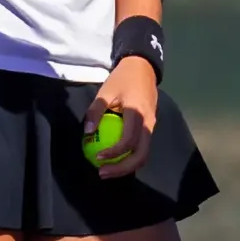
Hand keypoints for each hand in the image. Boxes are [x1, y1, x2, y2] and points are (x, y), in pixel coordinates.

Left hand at [83, 56, 158, 178]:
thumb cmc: (123, 78)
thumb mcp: (105, 91)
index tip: (98, 157)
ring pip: (144, 154)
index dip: (114, 153)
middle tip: (102, 172)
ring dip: (126, 166)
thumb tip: (87, 132)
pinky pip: (143, 147)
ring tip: (107, 169)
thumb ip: (96, 111)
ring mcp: (152, 126)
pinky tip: (115, 159)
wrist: (143, 68)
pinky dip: (130, 157)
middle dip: (122, 169)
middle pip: (141, 155)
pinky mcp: (151, 127)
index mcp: (138, 113)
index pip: (128, 141)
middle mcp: (149, 123)